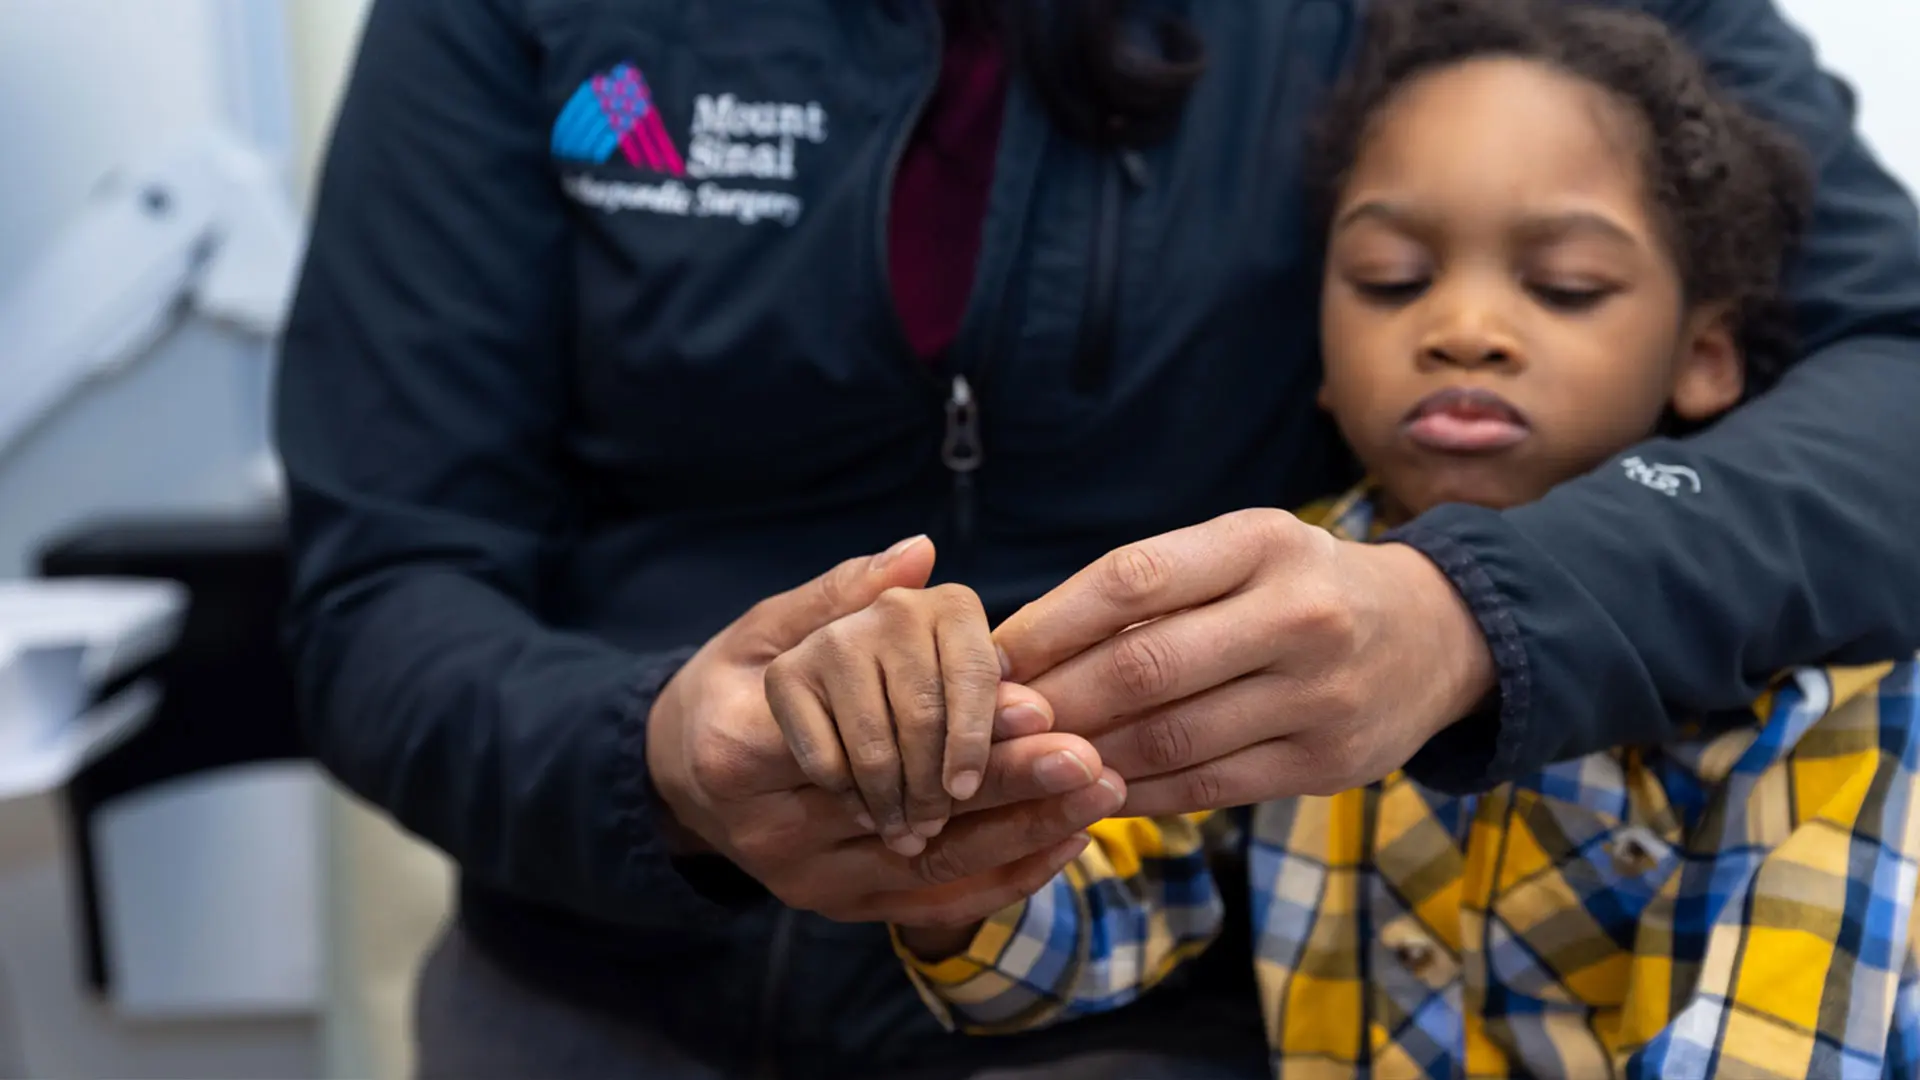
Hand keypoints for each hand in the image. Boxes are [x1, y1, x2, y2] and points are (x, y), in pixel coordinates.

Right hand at [647, 538, 1125, 925]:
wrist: (682, 780)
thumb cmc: (734, 686)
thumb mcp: (765, 630)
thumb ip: (839, 596)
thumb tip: (917, 552)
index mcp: (740, 748)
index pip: (868, 737)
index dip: (958, 725)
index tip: (1039, 705)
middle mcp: (769, 827)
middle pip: (912, 804)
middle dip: (1009, 783)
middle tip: (1090, 759)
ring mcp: (802, 877)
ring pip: (932, 863)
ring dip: (1019, 831)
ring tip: (1093, 796)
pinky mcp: (834, 906)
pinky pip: (934, 902)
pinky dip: (1002, 876)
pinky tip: (1061, 845)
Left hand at [994, 509, 1495, 814]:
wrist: (1434, 636)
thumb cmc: (1297, 585)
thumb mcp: (1241, 551)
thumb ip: (1149, 587)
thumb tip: (1018, 645)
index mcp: (1262, 542)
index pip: (1130, 579)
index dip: (1048, 623)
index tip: (992, 656)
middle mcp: (1299, 613)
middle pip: (1142, 667)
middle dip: (1056, 700)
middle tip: (993, 724)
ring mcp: (1319, 693)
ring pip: (1170, 737)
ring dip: (1086, 755)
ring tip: (1031, 761)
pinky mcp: (1328, 763)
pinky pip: (1207, 786)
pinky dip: (1138, 793)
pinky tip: (1094, 789)